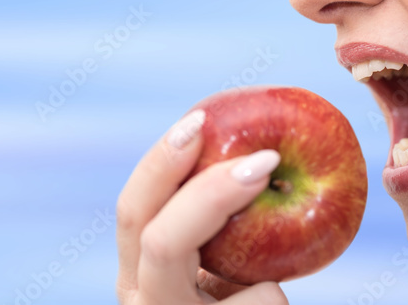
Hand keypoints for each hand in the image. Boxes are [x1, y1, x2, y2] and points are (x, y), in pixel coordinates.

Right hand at [115, 110, 288, 303]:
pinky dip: (274, 302)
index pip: (134, 210)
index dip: (161, 163)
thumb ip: (213, 226)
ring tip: (266, 287)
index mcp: (137, 274)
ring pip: (230, 286)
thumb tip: (254, 154)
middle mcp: (143, 303)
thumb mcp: (217, 267)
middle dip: (208, 192)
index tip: (201, 120)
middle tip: (262, 158)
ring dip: (262, 279)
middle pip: (157, 236)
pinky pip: (262, 304)